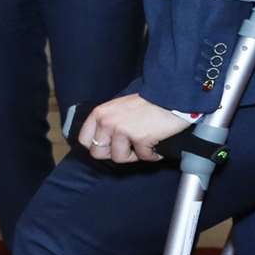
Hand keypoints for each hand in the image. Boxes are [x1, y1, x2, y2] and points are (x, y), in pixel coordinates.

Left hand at [77, 93, 194, 163]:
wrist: (169, 97)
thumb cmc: (146, 103)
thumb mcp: (118, 108)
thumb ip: (107, 122)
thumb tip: (101, 142)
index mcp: (99, 113)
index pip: (84, 140)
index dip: (97, 146)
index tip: (110, 145)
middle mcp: (107, 122)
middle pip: (98, 153)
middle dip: (114, 153)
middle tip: (129, 146)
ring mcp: (122, 130)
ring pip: (119, 158)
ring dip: (134, 154)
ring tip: (144, 143)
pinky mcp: (139, 138)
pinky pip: (142, 157)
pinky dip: (152, 154)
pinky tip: (156, 143)